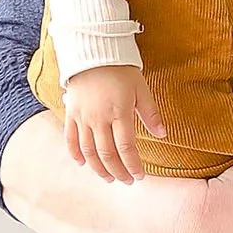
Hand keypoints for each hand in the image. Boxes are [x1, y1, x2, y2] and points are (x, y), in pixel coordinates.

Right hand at [64, 64, 156, 182]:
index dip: (133, 166)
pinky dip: (75, 153)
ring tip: (108, 177)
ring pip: (88, 151)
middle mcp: (99, 118)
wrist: (93, 51)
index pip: (126, 148)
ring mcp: (83, 117)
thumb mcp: (141, 89)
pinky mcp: (71, 113)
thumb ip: (151, 113)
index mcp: (119, 113)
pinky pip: (70, 138)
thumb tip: (162, 135)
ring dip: (99, 168)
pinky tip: (82, 164)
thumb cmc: (121, 70)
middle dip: (118, 171)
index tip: (140, 176)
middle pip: (107, 154)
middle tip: (127, 181)